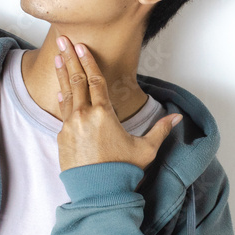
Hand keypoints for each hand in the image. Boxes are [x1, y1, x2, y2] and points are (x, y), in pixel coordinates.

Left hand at [54, 34, 181, 172]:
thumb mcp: (146, 149)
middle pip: (77, 80)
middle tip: (63, 40)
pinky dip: (62, 98)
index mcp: (104, 114)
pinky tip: (60, 90)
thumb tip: (177, 117)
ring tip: (57, 58)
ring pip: (66, 93)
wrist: (98, 193)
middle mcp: (84, 115)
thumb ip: (160, 130)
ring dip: (63, 74)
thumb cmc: (122, 171)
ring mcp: (70, 126)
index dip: (89, 61)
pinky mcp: (62, 138)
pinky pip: (62, 112)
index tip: (81, 46)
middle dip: (70, 58)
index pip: (96, 80)